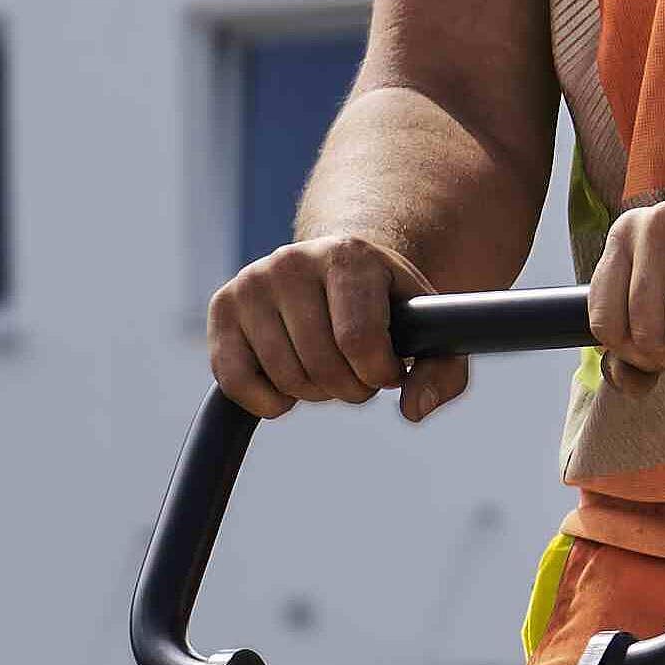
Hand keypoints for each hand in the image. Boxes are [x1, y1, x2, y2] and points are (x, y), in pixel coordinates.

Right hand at [201, 233, 477, 423]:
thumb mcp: (427, 330)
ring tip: (326, 370)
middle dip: (349, 388)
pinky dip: (268, 402)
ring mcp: (251, 283)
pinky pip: (235, 382)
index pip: (359, 340)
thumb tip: (413, 410)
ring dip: (313, 394)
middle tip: (357, 374)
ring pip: (284, 378)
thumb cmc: (385, 307)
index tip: (387, 371)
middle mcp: (292, 261)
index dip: (378, 374)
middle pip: (321, 365)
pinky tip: (288, 385)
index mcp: (348, 255)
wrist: (334, 271)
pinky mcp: (221, 309)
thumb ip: (443, 372)